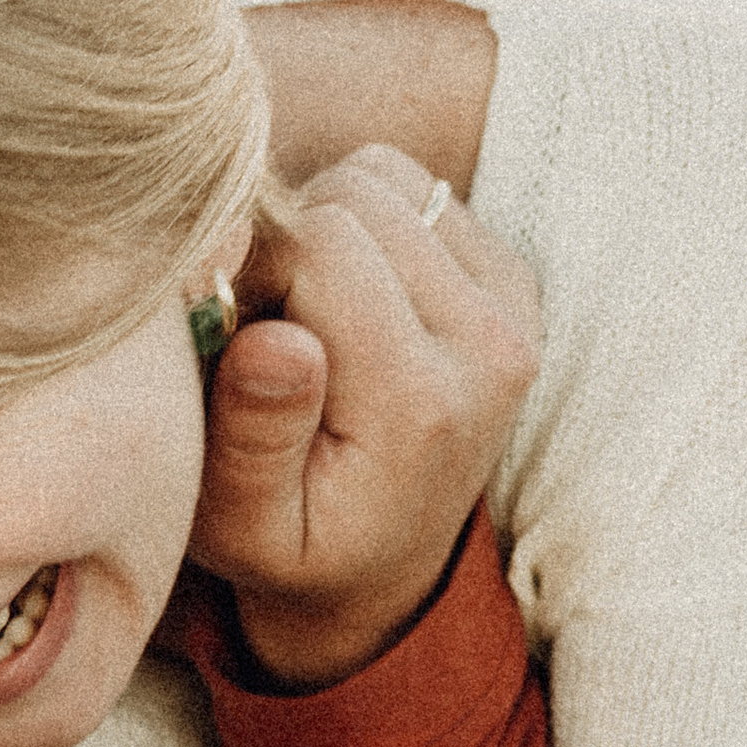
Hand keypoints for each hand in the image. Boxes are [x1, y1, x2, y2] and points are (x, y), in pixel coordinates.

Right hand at [188, 147, 538, 686]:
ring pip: (385, 178)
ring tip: (305, 314)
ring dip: (324, 226)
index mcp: (421, 405)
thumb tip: (279, 342)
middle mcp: (489, 344)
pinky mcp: (514, 280)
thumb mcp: (242, 529)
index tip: (232, 336)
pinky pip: (417, 190)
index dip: (251, 265)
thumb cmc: (289, 546)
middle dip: (288, 242)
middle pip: (356, 196)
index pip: (320, 243)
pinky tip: (346, 301)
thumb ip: (251, 442)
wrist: (380, 569)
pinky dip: (365, 225)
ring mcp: (513, 307)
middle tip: (264, 326)